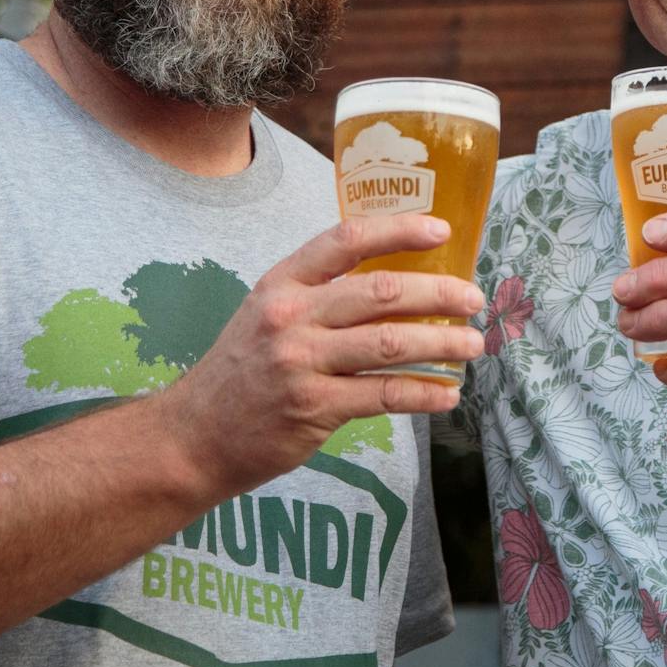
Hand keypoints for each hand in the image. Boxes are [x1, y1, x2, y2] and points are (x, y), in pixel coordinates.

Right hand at [154, 213, 485, 497]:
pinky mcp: (313, 408)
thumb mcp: (268, 313)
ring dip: (442, 343)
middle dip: (439, 293)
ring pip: (391, 343)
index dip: (399, 230)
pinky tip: (447, 394)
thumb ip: (320, 294)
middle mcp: (291, 318)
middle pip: (381, 292)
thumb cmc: (243, 370)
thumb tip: (397, 281)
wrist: (193, 437)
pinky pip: (384, 394)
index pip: (346, 240)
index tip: (442, 231)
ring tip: (473, 345)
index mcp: (282, 284)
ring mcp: (301, 364)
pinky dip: (424, 394)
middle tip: (474, 300)